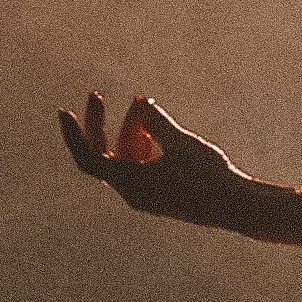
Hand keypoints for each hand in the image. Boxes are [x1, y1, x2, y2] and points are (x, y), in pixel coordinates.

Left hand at [60, 91, 243, 225]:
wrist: (238, 207)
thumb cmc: (210, 175)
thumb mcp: (181, 142)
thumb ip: (157, 122)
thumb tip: (140, 103)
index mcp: (130, 183)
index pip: (89, 159)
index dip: (74, 135)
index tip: (64, 112)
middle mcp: (133, 192)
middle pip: (106, 154)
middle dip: (103, 124)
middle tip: (97, 94)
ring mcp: (147, 194)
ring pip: (126, 158)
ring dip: (130, 130)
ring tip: (142, 104)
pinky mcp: (161, 193)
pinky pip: (141, 166)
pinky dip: (144, 144)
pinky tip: (156, 127)